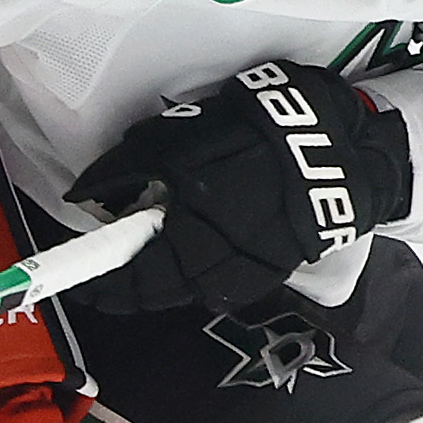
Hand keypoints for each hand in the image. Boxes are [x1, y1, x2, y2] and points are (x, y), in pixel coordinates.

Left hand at [65, 60, 412, 314]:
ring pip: (187, 292)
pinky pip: (218, 285)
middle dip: (126, 286)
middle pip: (159, 291)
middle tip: (102, 275)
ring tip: (137, 267)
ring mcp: (249, 270)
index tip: (79, 284)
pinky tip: (182, 261)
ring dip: (157, 284)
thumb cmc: (258, 130)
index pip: (134, 273)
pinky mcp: (270, 271)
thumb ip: (128, 167)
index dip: (101, 283)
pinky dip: (192, 277)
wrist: (343, 145)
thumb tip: (86, 197)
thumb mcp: (184, 132)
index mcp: (195, 225)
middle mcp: (221, 259)